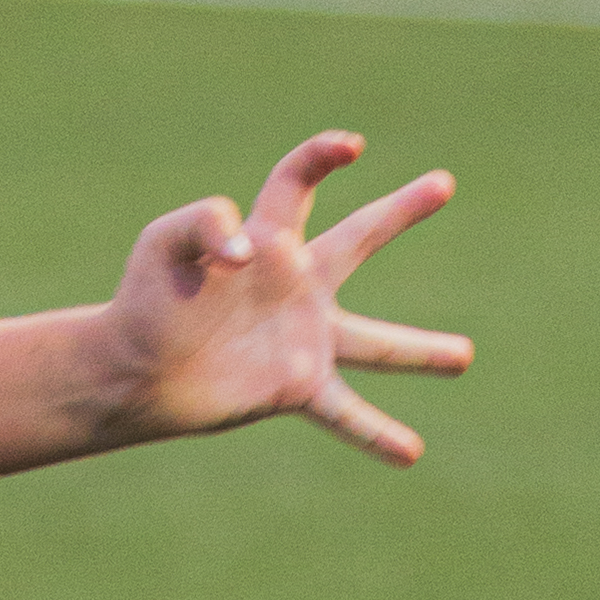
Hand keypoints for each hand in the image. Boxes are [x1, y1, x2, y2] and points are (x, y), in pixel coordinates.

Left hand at [92, 131, 468, 465]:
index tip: (351, 147)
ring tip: (465, 357)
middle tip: (443, 182)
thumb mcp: (164, 241)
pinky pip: (346, 412)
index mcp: (267, 237)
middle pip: (360, 237)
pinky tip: (411, 452)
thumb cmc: (146, 298)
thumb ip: (204, 222)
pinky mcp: (295, 386)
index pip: (297, 182)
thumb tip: (247, 255)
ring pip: (376, 343)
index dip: (321, 157)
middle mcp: (297, 284)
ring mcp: (304, 337)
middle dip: (402, 209)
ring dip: (423, 351)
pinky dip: (377, 433)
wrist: (134, 369)